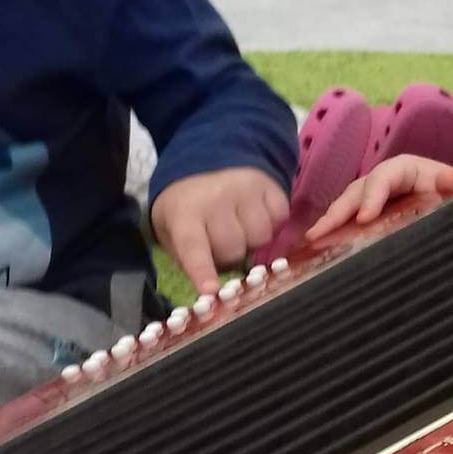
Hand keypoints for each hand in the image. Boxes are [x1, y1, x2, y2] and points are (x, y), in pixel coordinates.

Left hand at [151, 167, 289, 294]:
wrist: (208, 161)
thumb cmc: (189, 208)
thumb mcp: (173, 231)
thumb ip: (189, 259)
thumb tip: (213, 292)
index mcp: (184, 213)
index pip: (193, 247)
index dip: (202, 271)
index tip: (210, 290)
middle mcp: (215, 199)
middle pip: (234, 250)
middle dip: (230, 256)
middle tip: (221, 244)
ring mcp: (245, 189)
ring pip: (260, 238)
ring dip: (252, 240)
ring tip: (240, 227)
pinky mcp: (270, 186)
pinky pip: (280, 220)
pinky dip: (272, 224)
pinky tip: (256, 214)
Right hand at [308, 156, 452, 239]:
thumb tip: (450, 180)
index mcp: (403, 169)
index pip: (382, 179)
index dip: (371, 197)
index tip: (365, 219)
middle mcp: (381, 180)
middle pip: (355, 193)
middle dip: (337, 212)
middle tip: (319, 233)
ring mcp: (371, 197)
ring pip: (347, 206)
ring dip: (329, 223)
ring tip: (312, 240)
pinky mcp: (369, 215)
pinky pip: (348, 221)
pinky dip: (334, 233)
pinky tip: (318, 249)